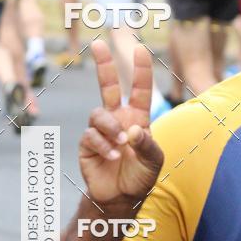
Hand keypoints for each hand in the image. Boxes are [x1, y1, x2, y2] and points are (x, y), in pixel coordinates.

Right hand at [80, 40, 163, 202]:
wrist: (121, 197)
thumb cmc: (140, 176)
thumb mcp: (153, 161)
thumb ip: (147, 145)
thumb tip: (133, 129)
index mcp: (137, 118)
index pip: (139, 90)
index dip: (141, 71)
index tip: (141, 50)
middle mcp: (118, 120)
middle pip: (108, 86)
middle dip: (104, 65)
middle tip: (98, 43)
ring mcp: (101, 130)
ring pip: (98, 114)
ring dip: (110, 128)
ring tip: (121, 145)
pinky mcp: (87, 144)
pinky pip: (91, 135)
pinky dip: (103, 145)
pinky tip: (113, 156)